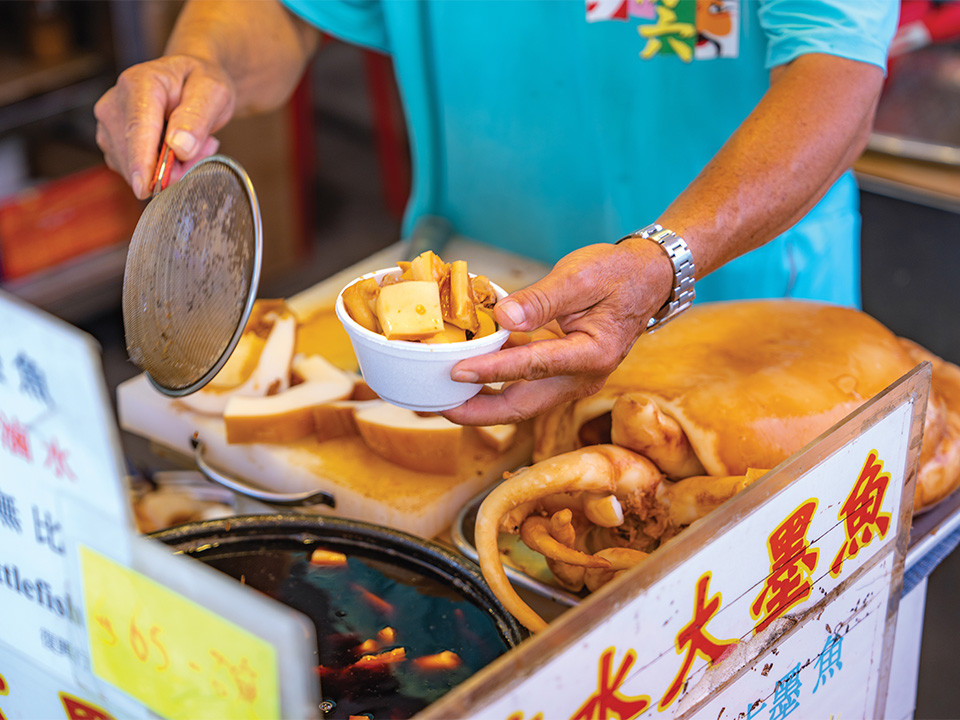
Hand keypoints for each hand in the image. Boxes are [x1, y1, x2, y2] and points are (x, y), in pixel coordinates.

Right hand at [94, 55, 234, 198]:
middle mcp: (115, 103)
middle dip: (173, 167)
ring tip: (193, 142)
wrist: (187, 80)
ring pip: (136, 169)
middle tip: (205, 145)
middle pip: (137, 154)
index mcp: (139, 83)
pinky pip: (137, 172)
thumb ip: (197, 118)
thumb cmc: (199, 82)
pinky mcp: (112, 144)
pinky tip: (176, 151)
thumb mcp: (212, 92)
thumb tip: (179, 147)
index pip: (138, 129)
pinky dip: (160, 171)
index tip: (143, 188)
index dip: (141, 161)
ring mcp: (109, 126)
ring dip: (171, 169)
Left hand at [442, 239, 674, 425]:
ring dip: (482, 403)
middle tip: (439, 406)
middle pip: (523, 406)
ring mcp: (572, 380)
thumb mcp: (580, 277)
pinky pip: (524, 387)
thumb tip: (501, 317)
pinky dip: (494, 385)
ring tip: (443, 397)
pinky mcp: (562, 373)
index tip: (457, 372)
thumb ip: (541, 299)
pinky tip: (466, 376)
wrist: (647, 280)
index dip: (493, 371)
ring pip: (521, 402)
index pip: (533, 366)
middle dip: (478, 412)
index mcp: (592, 353)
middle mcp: (583, 377)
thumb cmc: (617, 274)